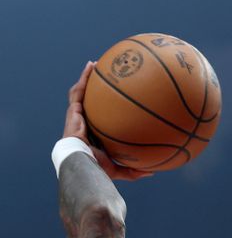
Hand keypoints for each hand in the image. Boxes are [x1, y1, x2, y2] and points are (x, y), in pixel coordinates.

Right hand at [63, 61, 152, 180]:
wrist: (81, 161)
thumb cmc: (97, 167)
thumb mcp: (118, 169)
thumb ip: (134, 170)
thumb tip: (153, 171)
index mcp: (95, 134)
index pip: (101, 119)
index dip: (107, 111)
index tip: (120, 103)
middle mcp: (86, 122)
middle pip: (92, 103)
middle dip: (98, 91)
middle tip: (109, 80)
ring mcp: (78, 115)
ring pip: (83, 93)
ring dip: (89, 79)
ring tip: (97, 66)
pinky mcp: (73, 110)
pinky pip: (78, 90)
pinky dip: (84, 77)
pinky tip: (92, 66)